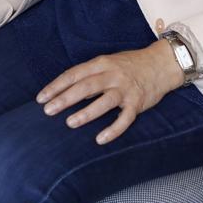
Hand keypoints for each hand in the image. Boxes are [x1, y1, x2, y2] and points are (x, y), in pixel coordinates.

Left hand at [36, 41, 184, 144]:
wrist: (161, 64)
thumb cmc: (129, 65)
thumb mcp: (107, 63)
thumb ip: (89, 76)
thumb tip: (66, 91)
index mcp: (101, 63)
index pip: (73, 74)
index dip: (56, 86)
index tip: (40, 98)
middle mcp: (112, 75)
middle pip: (85, 87)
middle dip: (65, 99)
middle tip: (48, 111)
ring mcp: (125, 89)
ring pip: (104, 101)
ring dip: (86, 113)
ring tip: (70, 123)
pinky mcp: (137, 103)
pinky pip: (124, 119)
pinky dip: (113, 130)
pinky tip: (100, 139)